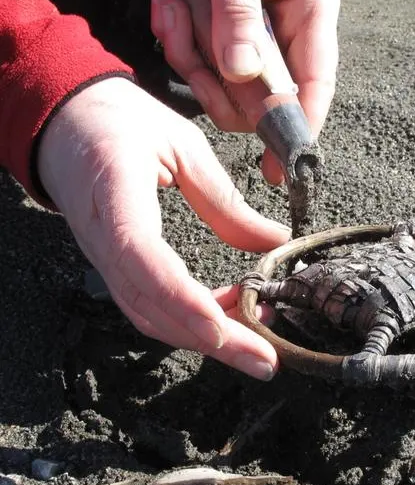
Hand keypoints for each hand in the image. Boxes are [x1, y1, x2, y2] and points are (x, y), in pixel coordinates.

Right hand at [37, 77, 288, 379]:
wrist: (66, 123)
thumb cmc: (124, 123)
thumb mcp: (183, 146)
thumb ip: (226, 200)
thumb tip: (277, 242)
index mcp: (115, 193)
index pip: (143, 258)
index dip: (183, 299)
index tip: (225, 328)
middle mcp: (101, 237)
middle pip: (151, 306)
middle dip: (211, 340)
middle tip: (265, 361)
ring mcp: (102, 259)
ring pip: (150, 316)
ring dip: (205, 337)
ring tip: (259, 341)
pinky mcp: (114, 267)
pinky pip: (149, 306)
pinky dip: (190, 321)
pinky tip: (229, 316)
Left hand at [150, 0, 339, 184]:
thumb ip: (238, 11)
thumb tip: (242, 73)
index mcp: (311, 12)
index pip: (316, 82)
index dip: (301, 124)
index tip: (284, 164)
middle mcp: (290, 37)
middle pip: (263, 97)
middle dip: (219, 76)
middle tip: (187, 32)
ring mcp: (259, 45)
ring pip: (227, 89)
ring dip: (191, 53)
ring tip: (174, 1)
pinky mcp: (230, 46)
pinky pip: (202, 69)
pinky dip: (176, 39)